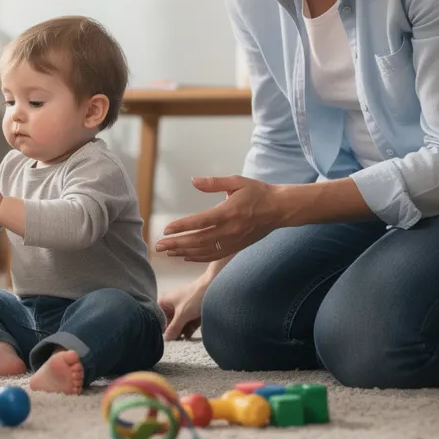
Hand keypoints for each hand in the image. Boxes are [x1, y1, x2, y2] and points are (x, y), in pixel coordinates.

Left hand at [155, 176, 283, 261]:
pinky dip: (198, 257)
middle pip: (198, 240)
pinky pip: (214, 255)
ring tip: (167, 252)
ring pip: (204, 251)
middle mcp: (230, 229)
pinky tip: (185, 256)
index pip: (200, 222)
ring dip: (184, 252)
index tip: (166, 230)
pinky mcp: (236, 247)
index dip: (181, 227)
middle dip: (176, 244)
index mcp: (228, 212)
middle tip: (158, 246)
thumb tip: (193, 180)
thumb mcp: (237, 181)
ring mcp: (233, 241)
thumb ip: (213, 183)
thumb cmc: (258, 192)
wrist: (280, 209)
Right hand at [158, 260, 226, 340]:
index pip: (157, 319)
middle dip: (171, 334)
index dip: (160, 330)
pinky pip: (186, 326)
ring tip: (181, 342)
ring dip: (179, 334)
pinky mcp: (190, 315)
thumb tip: (165, 339)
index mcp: (163, 303)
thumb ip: (173, 328)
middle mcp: (171, 307)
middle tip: (174, 344)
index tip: (163, 340)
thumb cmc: (195, 296)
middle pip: (168, 324)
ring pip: (177, 326)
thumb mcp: (182, 314)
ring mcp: (181, 311)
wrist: (214, 289)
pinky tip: (188, 339)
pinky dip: (187, 332)